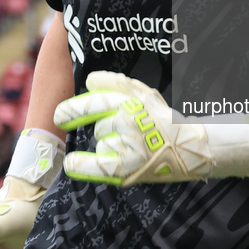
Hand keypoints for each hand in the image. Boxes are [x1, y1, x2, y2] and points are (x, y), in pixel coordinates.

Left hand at [54, 71, 248, 186]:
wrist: (188, 148)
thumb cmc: (163, 120)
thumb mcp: (145, 94)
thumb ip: (116, 84)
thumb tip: (89, 80)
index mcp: (130, 102)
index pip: (93, 102)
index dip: (72, 110)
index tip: (60, 116)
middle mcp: (126, 121)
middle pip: (96, 127)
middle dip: (103, 131)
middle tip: (102, 130)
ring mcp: (125, 145)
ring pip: (100, 144)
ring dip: (107, 147)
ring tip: (131, 148)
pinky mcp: (125, 168)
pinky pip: (93, 165)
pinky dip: (81, 164)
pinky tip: (73, 163)